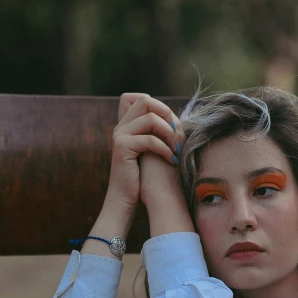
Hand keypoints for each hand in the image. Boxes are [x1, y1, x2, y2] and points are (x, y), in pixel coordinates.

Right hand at [104, 93, 179, 211]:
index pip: (141, 98)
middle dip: (166, 114)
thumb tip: (177, 120)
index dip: (160, 107)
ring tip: (177, 150)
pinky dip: (165, 149)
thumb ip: (157, 133)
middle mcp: (121, 126)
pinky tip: (172, 160)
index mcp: (127, 125)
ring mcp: (120, 135)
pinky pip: (150, 140)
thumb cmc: (142, 177)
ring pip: (150, 119)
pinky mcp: (122, 147)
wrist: (124, 198)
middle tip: (177, 134)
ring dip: (169, 134)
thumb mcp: (151, 151)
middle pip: (145, 101)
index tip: (172, 127)